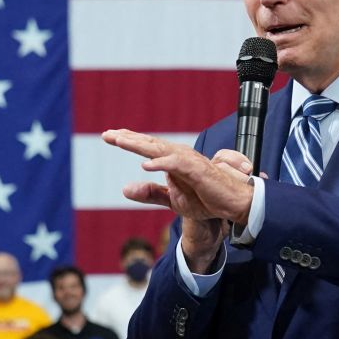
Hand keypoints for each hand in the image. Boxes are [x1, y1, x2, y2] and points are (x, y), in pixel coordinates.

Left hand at [102, 130, 253, 221]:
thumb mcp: (172, 199)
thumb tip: (125, 189)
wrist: (231, 205)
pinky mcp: (197, 171)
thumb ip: (150, 193)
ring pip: (160, 149)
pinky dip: (161, 163)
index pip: (148, 147)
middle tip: (107, 134)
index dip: (128, 140)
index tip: (109, 135)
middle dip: (127, 137)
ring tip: (120, 141)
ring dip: (139, 144)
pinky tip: (146, 165)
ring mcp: (188, 162)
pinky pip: (176, 165)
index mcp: (173, 160)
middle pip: (150, 143)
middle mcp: (179, 156)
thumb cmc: (205, 198)